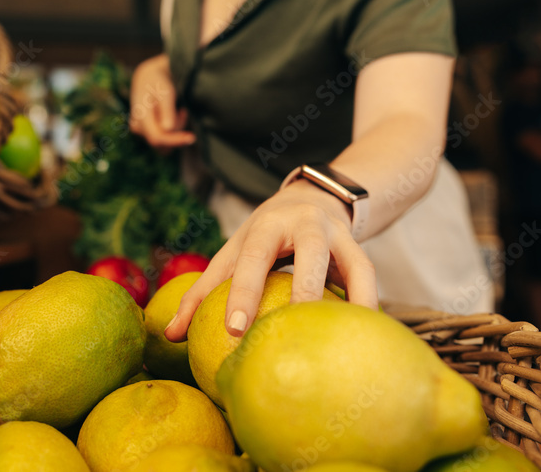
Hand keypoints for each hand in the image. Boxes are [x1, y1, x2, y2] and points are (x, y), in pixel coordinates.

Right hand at [129, 54, 195, 148]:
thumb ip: (166, 110)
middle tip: (183, 111)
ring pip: (164, 142)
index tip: (192, 138)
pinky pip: (164, 137)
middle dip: (177, 131)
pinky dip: (173, 129)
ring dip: (176, 129)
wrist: (148, 77)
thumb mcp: (165, 92)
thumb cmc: (158, 82)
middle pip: (163, 142)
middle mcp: (138, 128)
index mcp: (141, 117)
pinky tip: (176, 114)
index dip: (175, 141)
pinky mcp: (146, 132)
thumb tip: (167, 129)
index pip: (157, 138)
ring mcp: (140, 131)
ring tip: (179, 111)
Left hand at [164, 180, 377, 341]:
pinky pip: (369, 279)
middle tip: (295, 332)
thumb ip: (204, 292)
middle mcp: (307, 224)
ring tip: (343, 342)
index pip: (254, 257)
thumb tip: (171, 334)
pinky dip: (367, 305)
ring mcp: (338, 235)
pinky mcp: (360, 249)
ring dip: (353, 300)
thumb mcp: (233, 252)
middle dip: (305, 291)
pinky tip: (364, 337)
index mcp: (267, 225)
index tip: (234, 329)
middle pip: (311, 254)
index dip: (244, 291)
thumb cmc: (262, 237)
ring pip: (355, 264)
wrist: (312, 197)